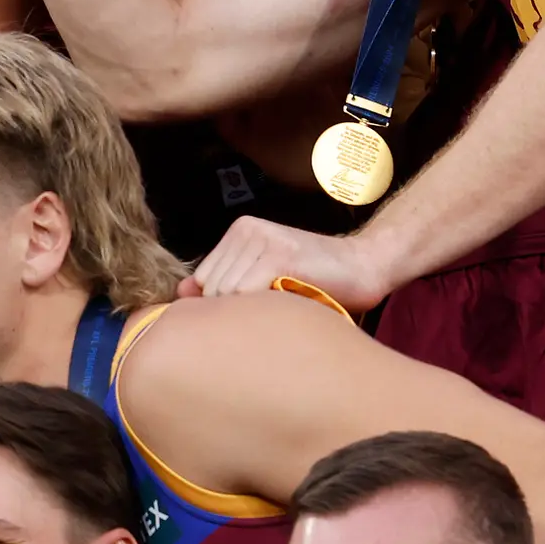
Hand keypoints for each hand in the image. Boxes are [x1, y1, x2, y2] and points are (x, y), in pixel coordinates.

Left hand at [181, 216, 391, 311]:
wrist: (364, 265)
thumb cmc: (315, 278)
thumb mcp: (263, 275)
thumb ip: (224, 280)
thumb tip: (180, 293)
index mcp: (240, 231)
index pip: (204, 278)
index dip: (223, 303)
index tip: (254, 309)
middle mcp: (247, 230)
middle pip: (212, 287)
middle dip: (234, 310)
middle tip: (270, 313)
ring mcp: (263, 239)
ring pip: (226, 293)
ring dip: (250, 312)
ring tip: (280, 309)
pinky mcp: (279, 254)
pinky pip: (246, 294)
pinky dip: (262, 310)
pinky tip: (287, 306)